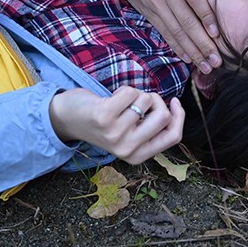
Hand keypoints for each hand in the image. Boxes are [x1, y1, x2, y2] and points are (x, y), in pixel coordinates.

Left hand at [49, 86, 183, 163]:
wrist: (68, 118)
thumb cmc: (104, 122)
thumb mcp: (130, 135)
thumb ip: (150, 130)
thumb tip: (175, 111)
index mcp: (137, 156)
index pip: (173, 137)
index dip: (179, 116)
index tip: (175, 102)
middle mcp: (127, 149)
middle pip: (164, 117)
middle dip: (157, 100)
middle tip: (142, 99)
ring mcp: (116, 134)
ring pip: (146, 100)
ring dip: (136, 94)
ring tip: (120, 102)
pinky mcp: (105, 117)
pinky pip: (131, 92)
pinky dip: (124, 90)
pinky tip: (111, 98)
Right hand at [98, 0, 221, 73]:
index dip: (206, 17)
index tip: (217, 34)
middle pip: (186, 20)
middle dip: (203, 44)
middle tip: (217, 61)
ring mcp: (156, 2)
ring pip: (176, 30)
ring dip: (192, 51)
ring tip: (206, 66)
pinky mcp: (149, 12)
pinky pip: (164, 32)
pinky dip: (176, 46)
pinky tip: (187, 58)